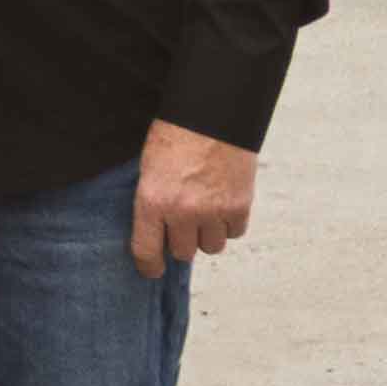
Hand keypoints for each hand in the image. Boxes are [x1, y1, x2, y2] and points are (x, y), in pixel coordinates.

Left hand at [131, 121, 259, 271]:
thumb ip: (154, 201)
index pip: (147, 250)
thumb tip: (158, 231)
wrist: (212, 114)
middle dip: (182, 242)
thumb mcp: (148, 169)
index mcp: (152, 201)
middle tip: (183, 226)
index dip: (149, 266)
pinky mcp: (240, 206)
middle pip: (183, 252)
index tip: (152, 270)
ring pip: (211, 246)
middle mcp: (182, 211)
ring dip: (207, 235)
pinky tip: (224, 206)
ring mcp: (213, 211)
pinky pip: (235, 233)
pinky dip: (230, 224)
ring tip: (205, 214)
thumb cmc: (174, 136)